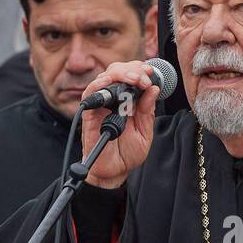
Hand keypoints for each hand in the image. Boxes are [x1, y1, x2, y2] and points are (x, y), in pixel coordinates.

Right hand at [79, 61, 159, 189]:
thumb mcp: (144, 131)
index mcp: (128, 101)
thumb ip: (148, 111)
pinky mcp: (90, 114)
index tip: (150, 71)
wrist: (115, 172)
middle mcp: (113, 100)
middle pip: (118, 71)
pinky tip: (108, 81)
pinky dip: (98, 85)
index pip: (131, 76)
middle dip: (133, 70)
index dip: (140, 70)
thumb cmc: (128, 153)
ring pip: (105, 77)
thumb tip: (153, 89)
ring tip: (135, 80)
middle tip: (144, 78)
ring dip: (121, 74)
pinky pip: (89, 94)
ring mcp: (101, 105)